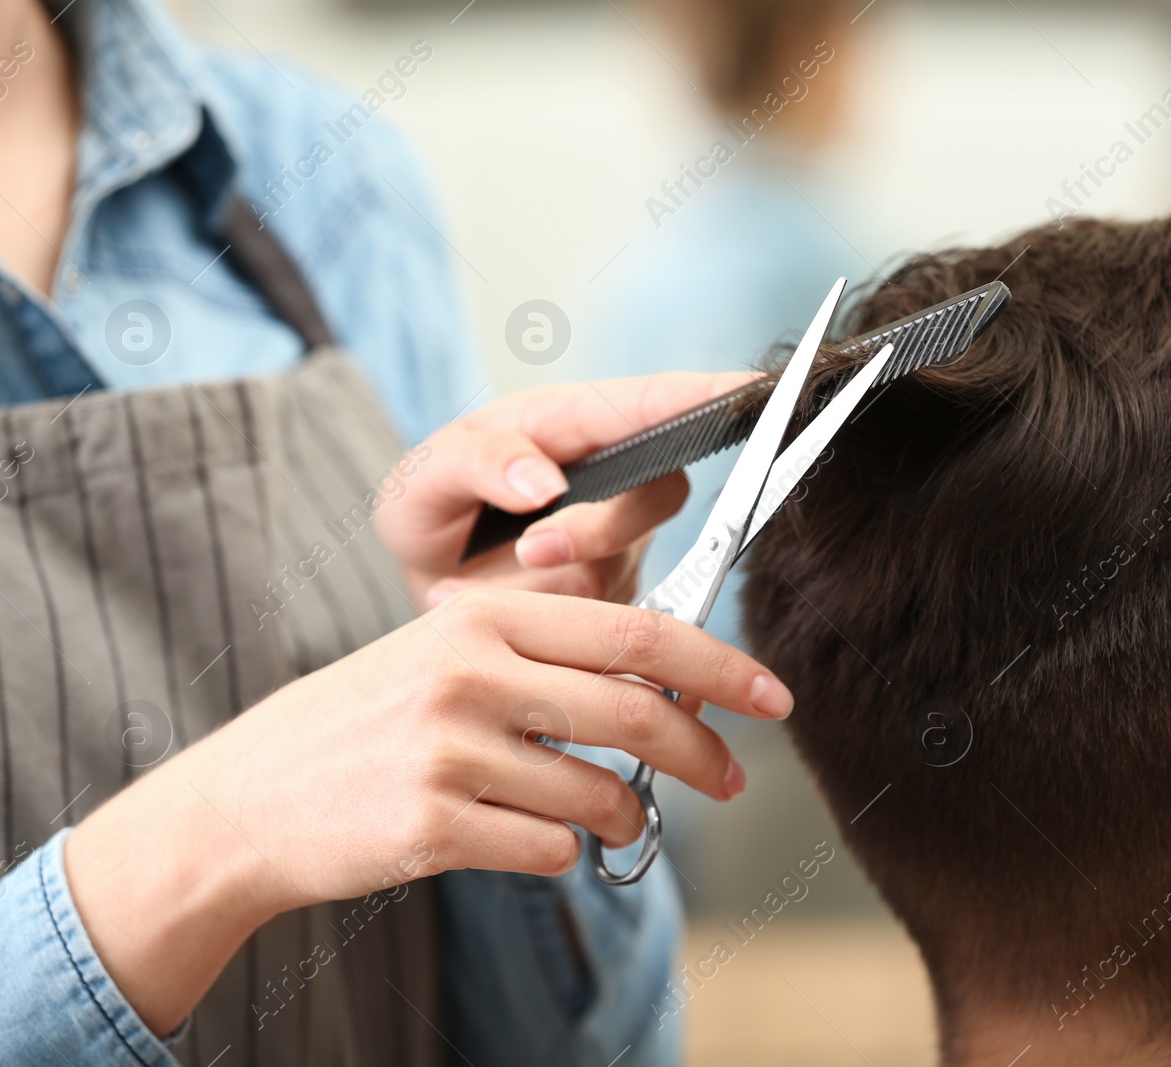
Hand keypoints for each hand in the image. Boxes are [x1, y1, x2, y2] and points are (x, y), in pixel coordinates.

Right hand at [63, 588, 791, 1036]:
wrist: (245, 800)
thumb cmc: (360, 724)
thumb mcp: (445, 658)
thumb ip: (547, 661)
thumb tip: (671, 689)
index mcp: (482, 616)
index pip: (635, 631)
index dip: (719, 665)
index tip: (770, 692)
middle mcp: (471, 672)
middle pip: (637, 710)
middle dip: (706, 752)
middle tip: (734, 778)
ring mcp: (452, 750)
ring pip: (602, 791)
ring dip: (627, 814)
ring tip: (613, 816)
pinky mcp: (435, 825)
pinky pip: (550, 848)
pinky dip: (561, 851)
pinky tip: (522, 837)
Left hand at [375, 371, 756, 608]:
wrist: (426, 589)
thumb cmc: (431, 514)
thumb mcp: (421, 476)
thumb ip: (476, 462)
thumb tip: (544, 481)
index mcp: (570, 424)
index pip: (650, 403)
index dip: (706, 394)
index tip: (749, 386)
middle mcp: (612, 480)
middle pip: (660, 493)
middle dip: (598, 530)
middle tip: (531, 550)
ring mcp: (620, 544)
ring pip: (619, 569)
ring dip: (546, 586)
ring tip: (473, 581)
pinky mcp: (615, 602)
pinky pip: (596, 623)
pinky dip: (533, 619)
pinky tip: (484, 603)